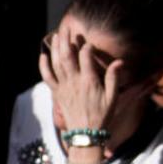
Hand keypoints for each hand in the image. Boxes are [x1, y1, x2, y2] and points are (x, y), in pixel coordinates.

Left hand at [40, 26, 121, 141]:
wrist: (86, 135)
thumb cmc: (102, 116)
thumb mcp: (113, 98)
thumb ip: (114, 78)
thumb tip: (119, 62)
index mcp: (89, 81)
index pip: (86, 56)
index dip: (87, 47)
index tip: (89, 43)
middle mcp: (74, 82)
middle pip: (67, 55)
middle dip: (66, 40)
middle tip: (67, 29)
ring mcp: (64, 87)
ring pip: (56, 63)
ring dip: (55, 48)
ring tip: (56, 36)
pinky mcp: (57, 93)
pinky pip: (47, 77)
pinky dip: (44, 66)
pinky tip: (43, 56)